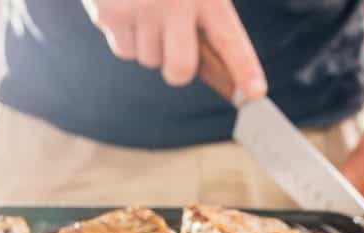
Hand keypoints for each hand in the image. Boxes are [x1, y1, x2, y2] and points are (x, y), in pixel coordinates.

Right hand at [83, 0, 266, 98]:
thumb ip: (206, 15)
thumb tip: (202, 62)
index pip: (230, 40)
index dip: (244, 69)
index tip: (255, 93)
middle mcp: (174, 3)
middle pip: (180, 70)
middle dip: (177, 69)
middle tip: (175, 49)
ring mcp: (139, 11)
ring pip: (149, 60)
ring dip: (150, 45)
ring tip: (146, 9)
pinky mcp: (108, 15)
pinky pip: (124, 49)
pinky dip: (126, 36)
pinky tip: (128, 8)